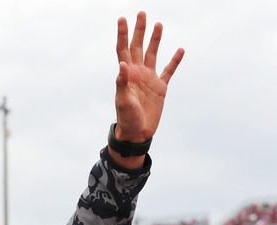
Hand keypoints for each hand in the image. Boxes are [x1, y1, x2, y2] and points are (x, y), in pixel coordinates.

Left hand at [111, 12, 183, 161]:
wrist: (137, 132)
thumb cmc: (126, 118)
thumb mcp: (123, 101)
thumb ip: (122, 83)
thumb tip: (123, 64)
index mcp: (127, 74)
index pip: (123, 50)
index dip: (122, 35)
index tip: (122, 19)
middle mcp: (137, 73)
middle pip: (138, 47)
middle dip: (139, 30)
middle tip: (141, 14)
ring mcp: (149, 79)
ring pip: (153, 54)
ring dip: (155, 40)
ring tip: (158, 24)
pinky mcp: (160, 87)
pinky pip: (169, 71)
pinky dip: (175, 61)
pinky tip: (180, 50)